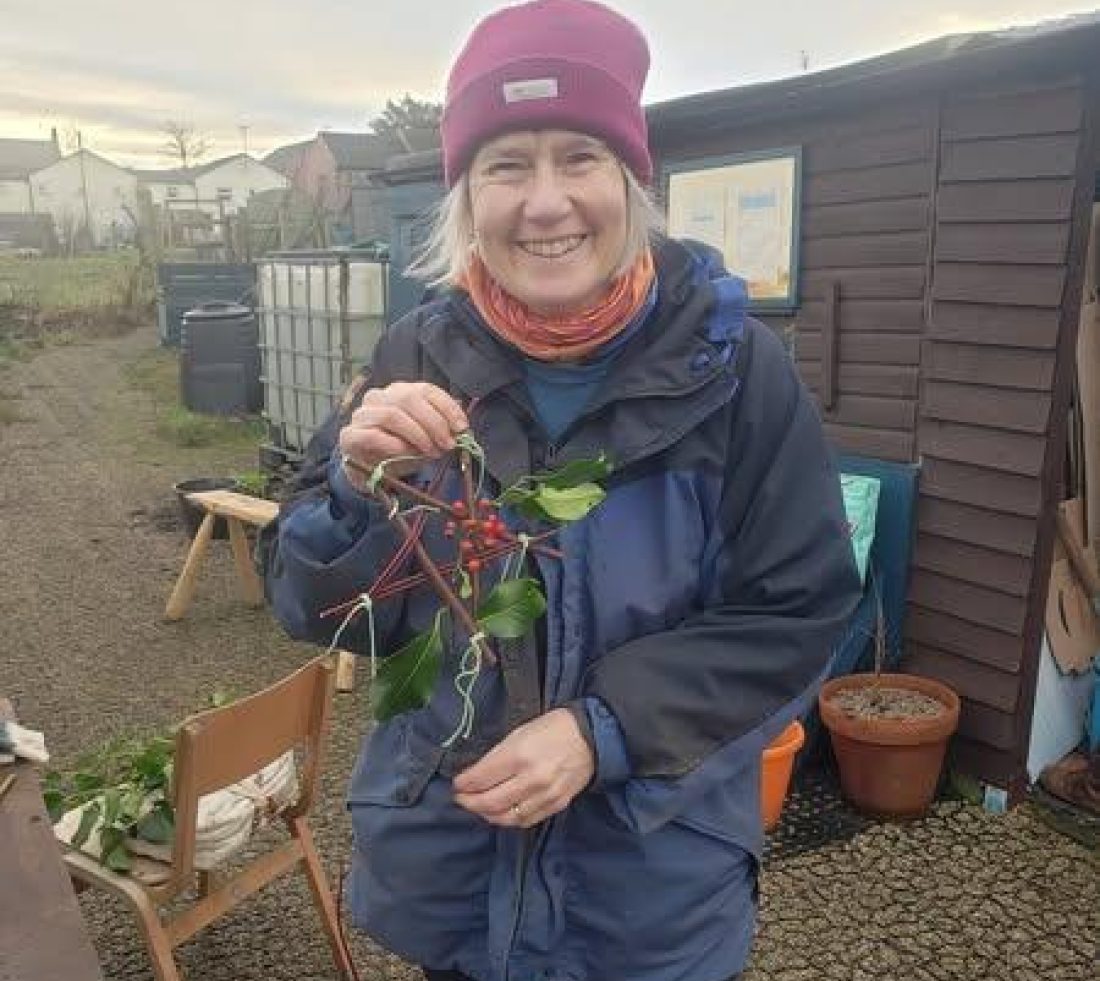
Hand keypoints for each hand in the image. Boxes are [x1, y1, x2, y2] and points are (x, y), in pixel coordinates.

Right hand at [339, 382, 467, 482]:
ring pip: (392, 415)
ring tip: (430, 452)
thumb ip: (442, 429)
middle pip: (409, 399)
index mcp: (400, 392)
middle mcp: (379, 397)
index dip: (447, 407)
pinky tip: (406, 454)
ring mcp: (362, 414)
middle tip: (448, 444)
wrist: (371, 472)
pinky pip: (373, 435)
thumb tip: (462, 428)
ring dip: (417, 435)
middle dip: (433, 422)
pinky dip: (394, 445)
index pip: (426, 389)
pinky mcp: (350, 435)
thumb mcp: (426, 438)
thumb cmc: (401, 450)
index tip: (462, 428)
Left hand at [452, 709, 594, 827]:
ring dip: (487, 814)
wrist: (591, 737)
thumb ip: (497, 756)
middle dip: (469, 802)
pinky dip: (509, 820)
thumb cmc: (552, 728)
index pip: (481, 779)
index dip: (464, 784)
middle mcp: (532, 779)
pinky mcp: (556, 805)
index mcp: (519, 755)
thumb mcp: (519, 732)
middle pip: (490, 802)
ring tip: (478, 807)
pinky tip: (501, 813)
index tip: (457, 783)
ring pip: (507, 817)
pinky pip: (526, 820)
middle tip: (461, 798)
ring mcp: (545, 795)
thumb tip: (476, 774)